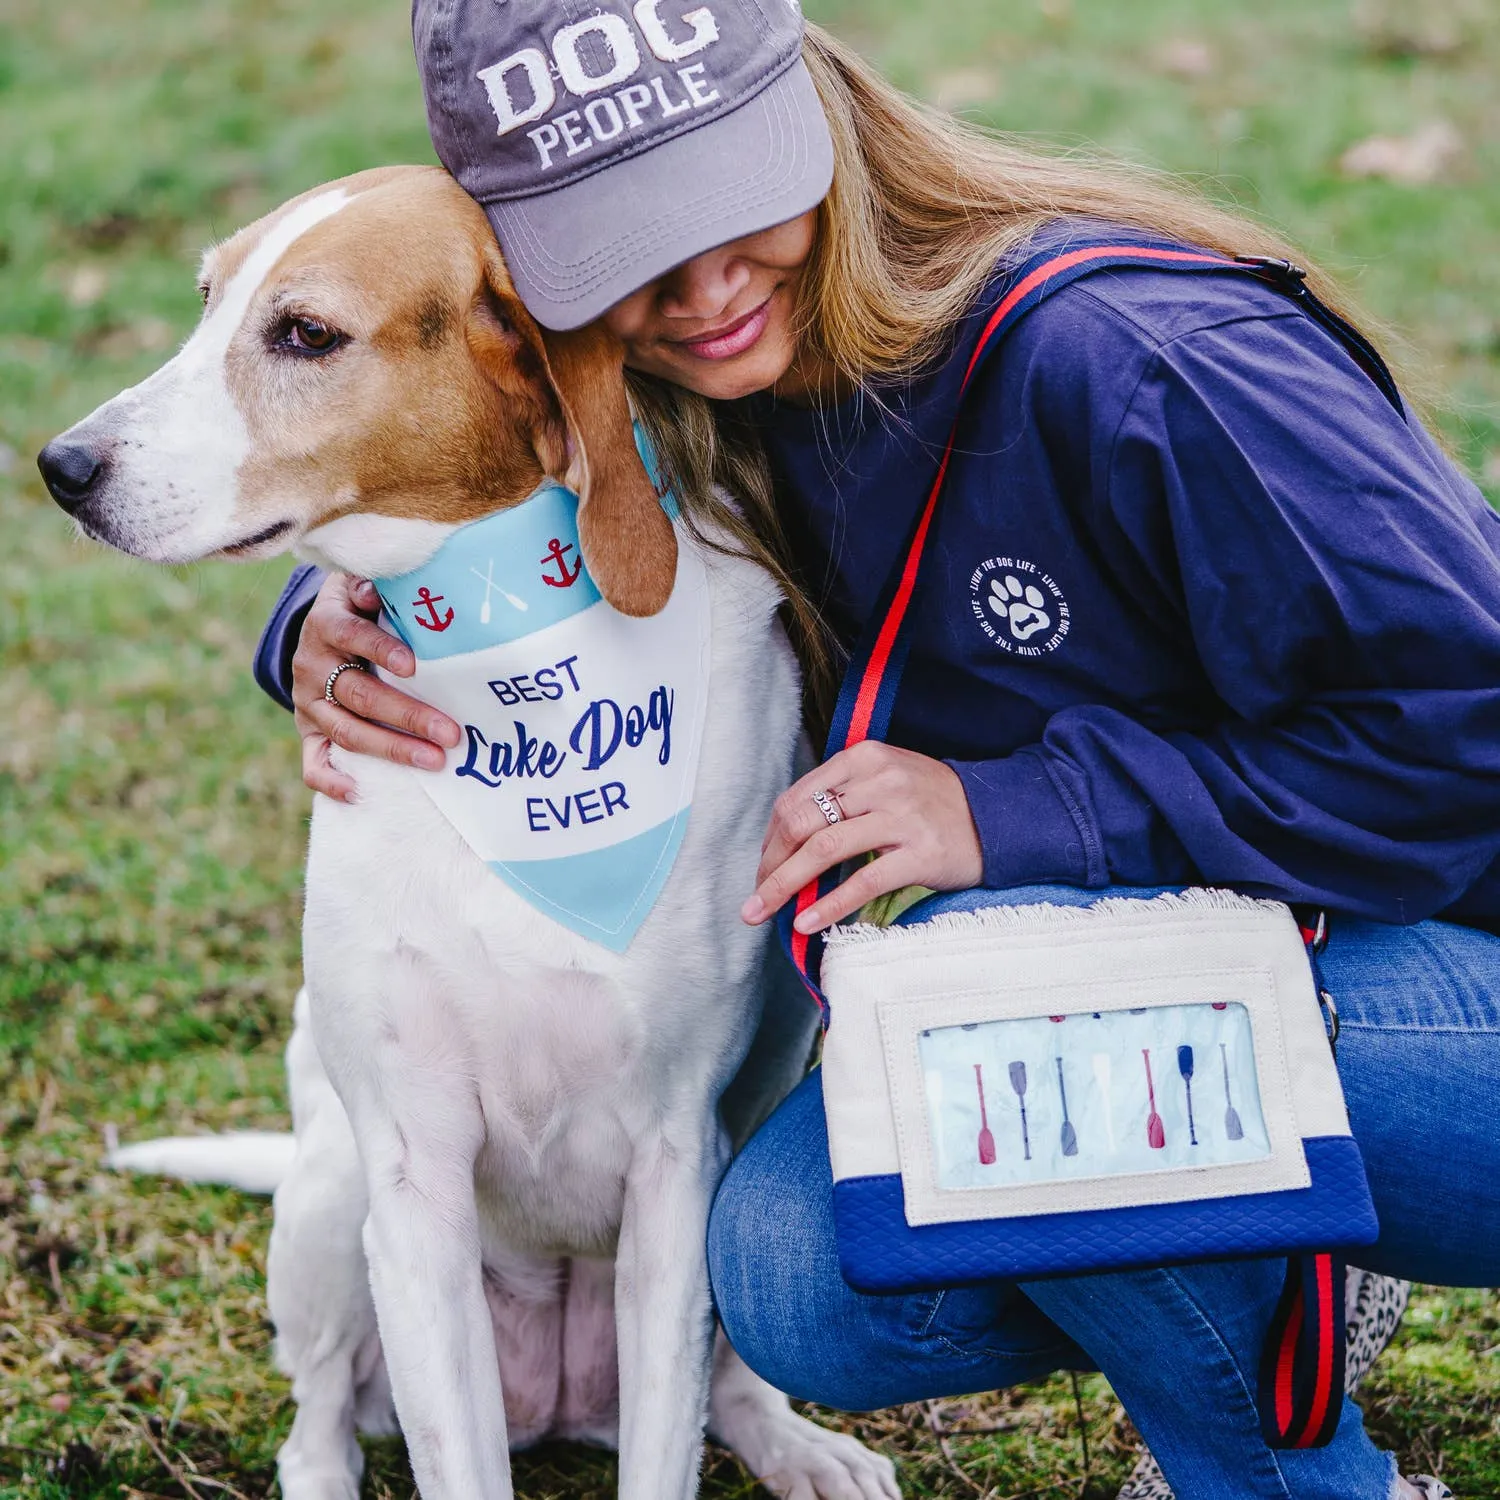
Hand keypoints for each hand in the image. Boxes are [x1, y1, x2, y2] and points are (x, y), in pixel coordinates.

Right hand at [291, 574, 461, 801]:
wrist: (322, 629)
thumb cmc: (361, 606)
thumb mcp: (362, 585)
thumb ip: (373, 584)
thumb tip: (376, 590)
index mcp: (326, 625)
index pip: (350, 635)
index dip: (379, 649)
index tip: (414, 666)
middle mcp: (312, 666)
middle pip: (359, 695)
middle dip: (407, 715)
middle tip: (451, 732)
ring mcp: (308, 703)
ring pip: (347, 731)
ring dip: (391, 749)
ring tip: (434, 760)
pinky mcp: (307, 730)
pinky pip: (312, 762)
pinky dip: (330, 780)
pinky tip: (359, 793)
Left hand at [741, 741, 983, 934]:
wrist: (998, 816)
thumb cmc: (931, 802)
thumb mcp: (884, 780)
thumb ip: (839, 797)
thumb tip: (785, 842)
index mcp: (863, 758)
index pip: (795, 799)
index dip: (770, 839)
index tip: (761, 869)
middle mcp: (879, 781)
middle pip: (802, 823)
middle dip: (770, 865)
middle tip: (755, 898)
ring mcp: (901, 816)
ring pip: (823, 850)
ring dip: (785, 886)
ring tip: (763, 912)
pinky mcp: (921, 853)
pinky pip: (863, 881)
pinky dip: (829, 905)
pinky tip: (807, 923)